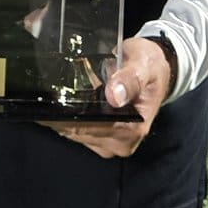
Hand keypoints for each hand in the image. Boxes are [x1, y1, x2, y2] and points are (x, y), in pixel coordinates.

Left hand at [40, 36, 171, 158]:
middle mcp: (122, 142)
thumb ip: (131, 79)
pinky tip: (67, 100)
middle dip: (64, 114)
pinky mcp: (101, 139)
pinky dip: (68, 117)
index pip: (93, 128)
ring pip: (74, 133)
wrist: (153, 70)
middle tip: (54, 90)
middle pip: (79, 133)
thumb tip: (115, 96)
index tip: (55, 100)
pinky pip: (75, 131)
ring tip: (62, 93)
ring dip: (64, 115)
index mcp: (134, 128)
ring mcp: (110, 143)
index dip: (72, 116)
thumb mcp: (143, 64)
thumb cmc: (149, 66)